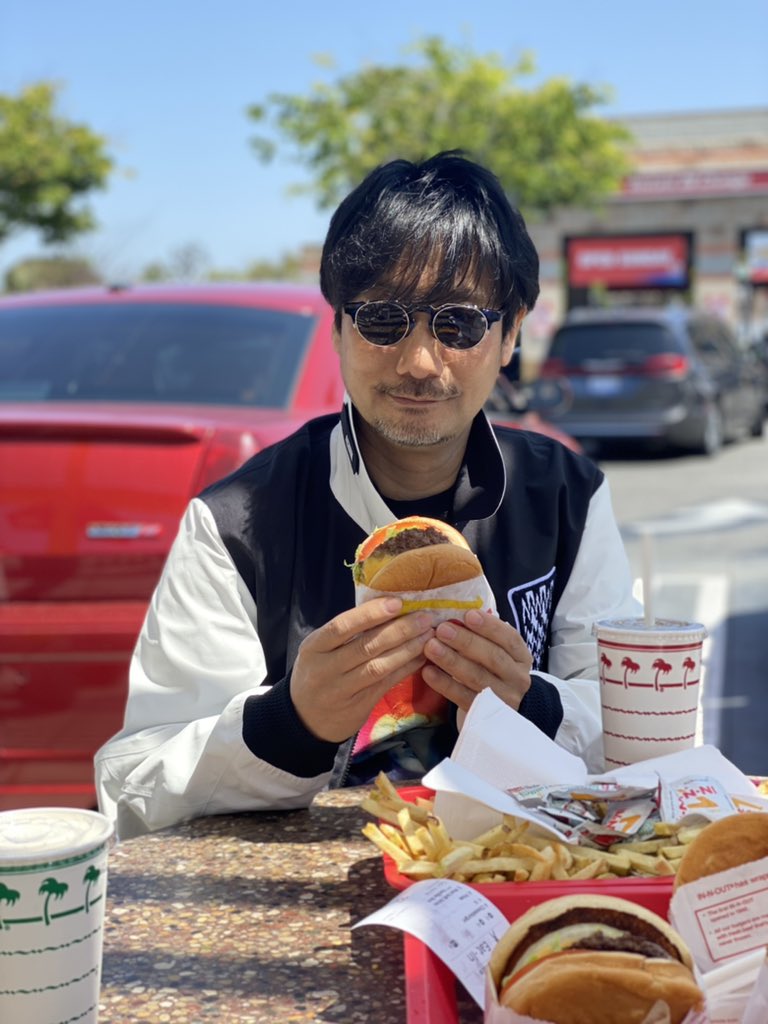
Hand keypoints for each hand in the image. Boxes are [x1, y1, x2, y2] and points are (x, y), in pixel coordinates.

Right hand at [290, 597, 435, 742]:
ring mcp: (341, 690)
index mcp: (314, 647)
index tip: (397, 603)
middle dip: (399, 630)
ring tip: (428, 636)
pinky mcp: (358, 706)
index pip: (342, 626)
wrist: (304, 718)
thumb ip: (346, 632)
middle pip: (366, 646)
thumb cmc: (317, 672)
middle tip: (425, 618)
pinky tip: (421, 657)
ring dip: (407, 649)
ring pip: (379, 667)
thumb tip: (386, 606)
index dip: (370, 614)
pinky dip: (405, 669)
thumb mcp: (319, 649)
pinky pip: (385, 684)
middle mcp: (325, 669)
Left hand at [421, 609, 532, 712]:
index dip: (489, 626)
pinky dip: (444, 684)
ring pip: (477, 677)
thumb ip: (484, 636)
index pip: (510, 639)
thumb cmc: (494, 671)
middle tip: (442, 629)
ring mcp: (503, 698)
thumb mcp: (498, 652)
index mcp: (521, 657)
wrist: (502, 711)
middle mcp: (517, 677)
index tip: (468, 615)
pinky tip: (428, 672)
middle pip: (493, 658)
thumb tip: (459, 614)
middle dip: (466, 641)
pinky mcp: (484, 714)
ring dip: (451, 661)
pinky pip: (463, 697)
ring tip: (430, 647)